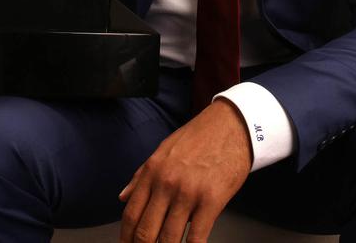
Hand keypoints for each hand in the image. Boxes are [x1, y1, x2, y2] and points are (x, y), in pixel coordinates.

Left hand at [118, 99, 251, 242]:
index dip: (127, 237)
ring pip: (169, 238)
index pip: (131, 214)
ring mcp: (188, 193)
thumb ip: (141, 175)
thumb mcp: (164, 150)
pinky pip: (196, 236)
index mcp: (152, 172)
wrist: (232, 124)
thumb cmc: (199, 136)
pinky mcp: (211, 200)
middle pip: (146, 231)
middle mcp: (166, 184)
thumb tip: (123, 197)